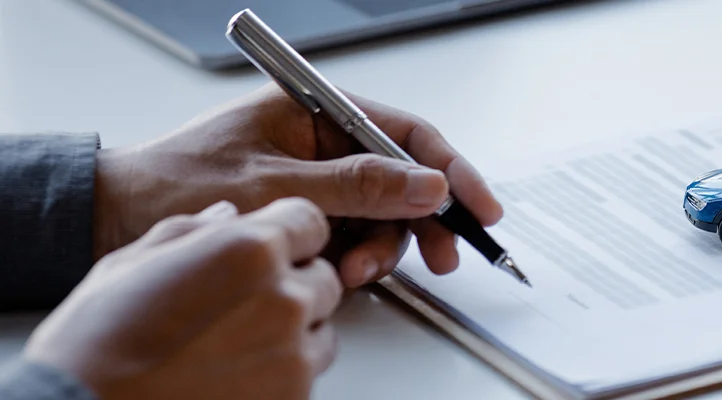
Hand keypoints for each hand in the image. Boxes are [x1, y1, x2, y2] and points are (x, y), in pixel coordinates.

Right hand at [25, 199, 340, 398]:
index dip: (288, 232)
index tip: (273, 245)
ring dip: (294, 330)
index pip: (309, 220)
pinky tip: (234, 370)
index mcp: (250, 249)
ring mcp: (294, 351)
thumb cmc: (96, 345)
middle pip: (321, 276)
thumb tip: (225, 216)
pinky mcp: (296, 395)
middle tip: (239, 303)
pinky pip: (309, 371)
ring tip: (232, 342)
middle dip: (291, 283)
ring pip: (322, 328)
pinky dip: (284, 370)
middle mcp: (284, 297)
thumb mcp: (131, 263)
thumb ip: (191, 231)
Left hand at [94, 84, 501, 287]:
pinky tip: (343, 276)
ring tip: (358, 273)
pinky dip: (358, 260)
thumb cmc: (175, 186)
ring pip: (382, 217)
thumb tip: (427, 185)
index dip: (450, 169)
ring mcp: (315, 182)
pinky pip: (355, 238)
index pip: (404, 133)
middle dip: (420, 221)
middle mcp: (320, 142)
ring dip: (382, 249)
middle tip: (442, 256)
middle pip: (402, 179)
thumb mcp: (278, 186)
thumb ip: (360, 185)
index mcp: (315, 110)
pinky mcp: (306, 217)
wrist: (112, 222)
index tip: (479, 204)